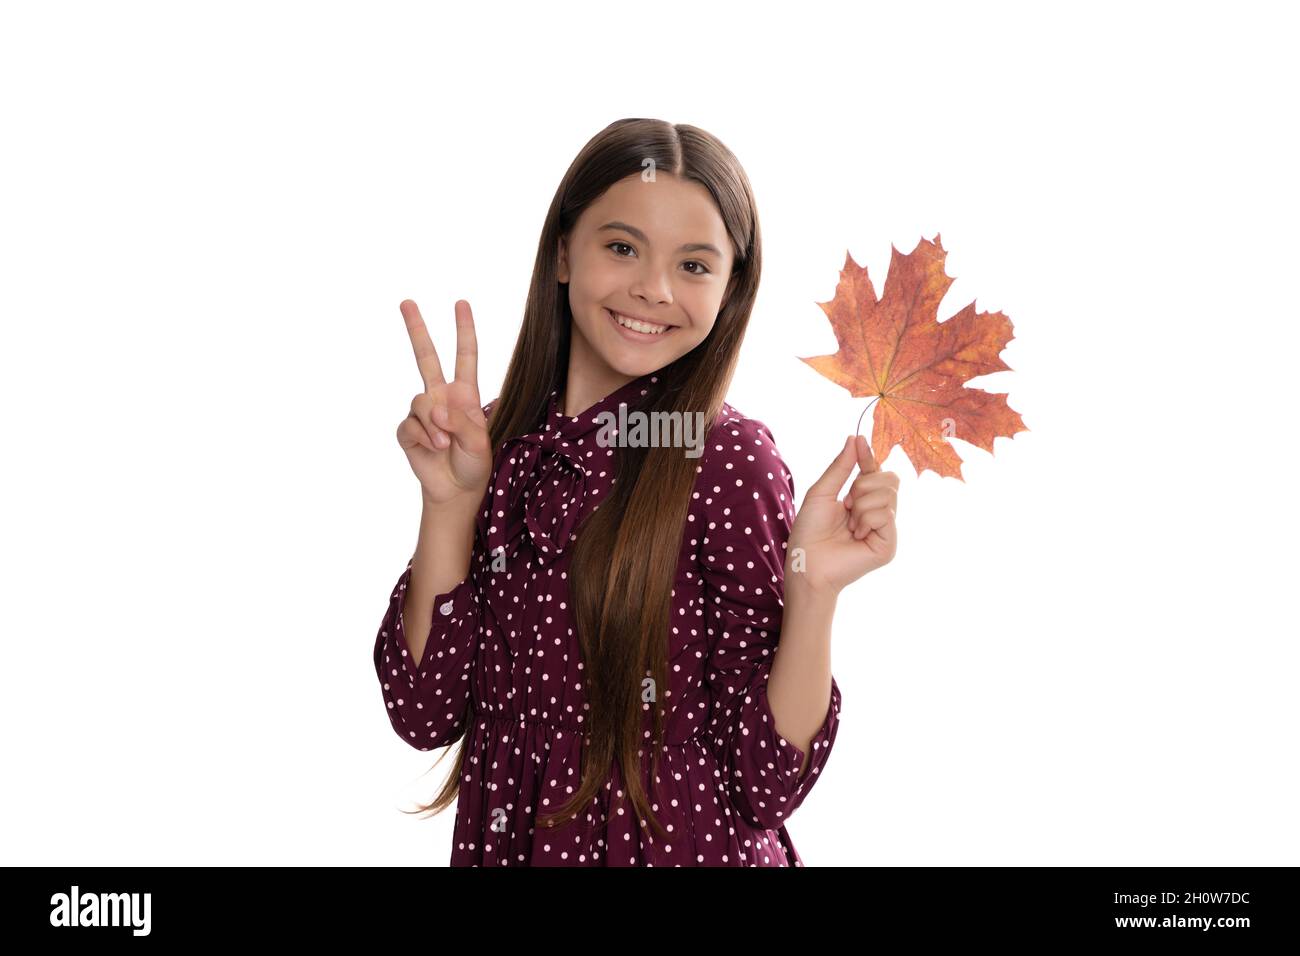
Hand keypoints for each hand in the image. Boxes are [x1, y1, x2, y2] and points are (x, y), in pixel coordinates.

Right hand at [395, 299, 492, 506]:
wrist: (457, 491)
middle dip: (417, 329)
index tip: (461, 304)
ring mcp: (423, 413)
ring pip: (420, 401)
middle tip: (406, 302)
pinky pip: (410, 424)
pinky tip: (432, 448)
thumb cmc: (474, 464)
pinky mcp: (408, 430)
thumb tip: (436, 408)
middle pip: (426, 357)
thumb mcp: (480, 442)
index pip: (465, 356)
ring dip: (433, 423)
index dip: (464, 330)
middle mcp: (442, 398)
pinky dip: (423, 436)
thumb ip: (462, 422)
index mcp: (465, 395)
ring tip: (444, 443)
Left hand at [787, 434, 898, 593]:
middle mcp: (878, 513)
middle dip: (863, 485)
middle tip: (846, 504)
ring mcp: (885, 529)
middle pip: (890, 479)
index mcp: (862, 500)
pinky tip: (856, 535)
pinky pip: (886, 515)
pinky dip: (865, 520)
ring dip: (861, 505)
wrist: (807, 562)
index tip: (860, 442)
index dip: (869, 456)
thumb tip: (855, 439)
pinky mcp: (888, 545)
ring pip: (888, 495)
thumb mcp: (822, 492)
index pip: (875, 471)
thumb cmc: (809, 531)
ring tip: (849, 525)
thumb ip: (840, 467)